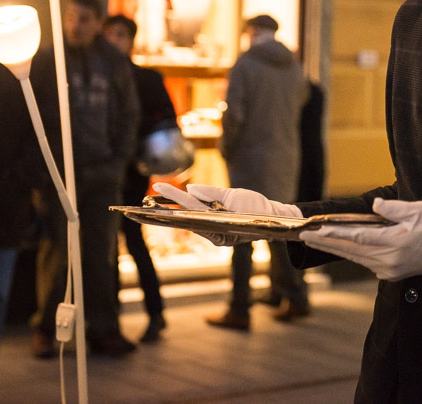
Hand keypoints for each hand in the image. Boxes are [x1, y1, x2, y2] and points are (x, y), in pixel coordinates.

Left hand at [150, 182, 301, 246]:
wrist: (275, 219)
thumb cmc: (259, 210)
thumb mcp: (238, 197)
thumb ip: (213, 193)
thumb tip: (191, 189)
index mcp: (219, 228)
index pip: (192, 210)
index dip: (175, 198)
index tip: (158, 188)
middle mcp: (213, 232)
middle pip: (186, 216)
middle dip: (167, 206)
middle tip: (147, 195)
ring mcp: (214, 230)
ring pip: (189, 217)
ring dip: (173, 207)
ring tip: (154, 197)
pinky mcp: (216, 226)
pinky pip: (197, 217)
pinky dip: (185, 209)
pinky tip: (173, 202)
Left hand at [299, 197, 421, 280]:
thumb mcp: (419, 210)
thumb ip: (394, 209)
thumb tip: (374, 206)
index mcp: (395, 242)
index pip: (358, 237)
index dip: (335, 233)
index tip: (317, 229)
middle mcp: (388, 260)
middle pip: (350, 249)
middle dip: (325, 241)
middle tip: (303, 235)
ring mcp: (387, 269)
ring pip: (353, 256)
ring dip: (333, 247)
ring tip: (313, 238)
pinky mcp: (388, 272)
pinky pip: (363, 260)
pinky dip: (348, 251)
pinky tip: (335, 244)